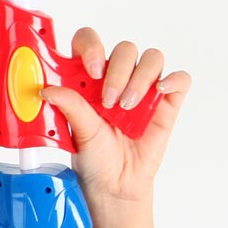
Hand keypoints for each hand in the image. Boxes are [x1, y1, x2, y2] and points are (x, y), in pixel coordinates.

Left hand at [41, 27, 191, 202]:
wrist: (115, 185)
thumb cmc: (95, 157)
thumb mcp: (78, 133)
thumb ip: (69, 107)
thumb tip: (48, 90)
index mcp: (89, 80)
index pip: (90, 43)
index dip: (92, 46)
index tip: (91, 68)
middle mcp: (117, 78)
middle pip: (125, 49)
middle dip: (117, 71)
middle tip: (108, 100)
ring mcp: (143, 89)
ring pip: (152, 58)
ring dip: (140, 78)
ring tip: (126, 107)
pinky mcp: (166, 103)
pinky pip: (179, 79)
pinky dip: (172, 80)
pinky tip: (159, 92)